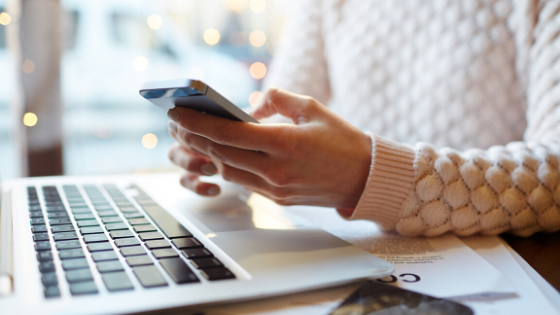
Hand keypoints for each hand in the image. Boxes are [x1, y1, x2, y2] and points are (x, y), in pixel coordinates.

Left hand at [167, 88, 371, 208]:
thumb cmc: (342, 140)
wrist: (364, 178)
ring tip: (198, 137)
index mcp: (286, 144)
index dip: (199, 123)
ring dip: (211, 154)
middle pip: (223, 155)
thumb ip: (277, 100)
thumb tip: (250, 106)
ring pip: (230, 171)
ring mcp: (276, 188)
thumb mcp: (312, 108)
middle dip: (196, 138)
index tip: (179, 113)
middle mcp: (277, 170)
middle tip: (179, 124)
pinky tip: (224, 154)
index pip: (230, 134)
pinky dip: (231, 166)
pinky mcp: (278, 199)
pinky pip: (245, 182)